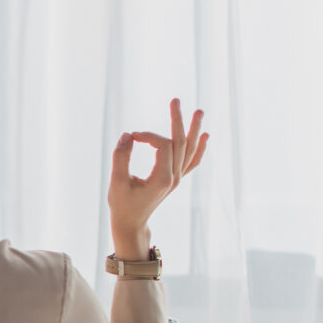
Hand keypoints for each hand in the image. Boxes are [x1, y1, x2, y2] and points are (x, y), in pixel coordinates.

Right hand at [107, 99, 208, 260]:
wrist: (131, 223)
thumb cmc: (122, 204)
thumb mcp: (117, 181)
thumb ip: (120, 157)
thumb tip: (128, 135)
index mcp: (162, 178)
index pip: (162, 145)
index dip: (147, 135)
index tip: (131, 136)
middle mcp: (174, 177)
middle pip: (180, 143)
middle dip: (178, 120)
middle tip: (176, 100)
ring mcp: (177, 178)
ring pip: (190, 150)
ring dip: (194, 130)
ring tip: (200, 112)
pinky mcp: (175, 179)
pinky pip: (192, 161)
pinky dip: (200, 148)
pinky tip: (205, 136)